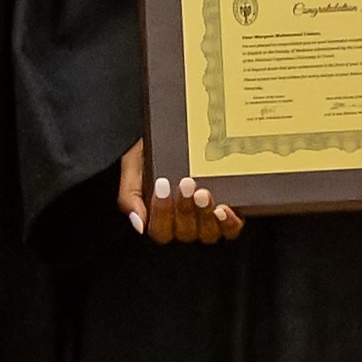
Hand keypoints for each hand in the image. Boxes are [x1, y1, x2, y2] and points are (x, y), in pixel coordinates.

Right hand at [118, 137, 242, 244]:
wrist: (174, 127)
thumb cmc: (152, 148)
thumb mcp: (134, 167)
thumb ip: (130, 196)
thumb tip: (139, 225)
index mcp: (161, 216)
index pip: (160, 231)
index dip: (162, 213)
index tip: (162, 185)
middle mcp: (184, 222)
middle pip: (186, 233)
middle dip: (185, 209)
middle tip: (186, 183)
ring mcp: (207, 218)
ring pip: (208, 233)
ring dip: (205, 215)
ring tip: (203, 193)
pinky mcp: (228, 212)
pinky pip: (231, 229)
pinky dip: (229, 223)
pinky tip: (223, 209)